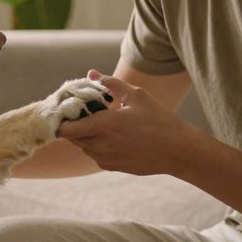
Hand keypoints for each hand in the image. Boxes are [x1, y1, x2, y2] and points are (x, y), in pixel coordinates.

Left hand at [56, 70, 200, 176]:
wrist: (178, 151)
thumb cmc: (159, 121)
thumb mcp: (136, 95)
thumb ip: (110, 84)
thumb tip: (91, 74)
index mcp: (103, 126)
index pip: (66, 129)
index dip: (62, 120)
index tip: (69, 109)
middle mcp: (100, 145)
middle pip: (72, 137)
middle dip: (75, 125)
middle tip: (87, 113)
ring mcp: (105, 159)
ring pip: (84, 146)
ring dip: (87, 135)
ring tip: (104, 123)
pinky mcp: (112, 167)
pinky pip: (96, 155)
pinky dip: (98, 145)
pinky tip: (115, 136)